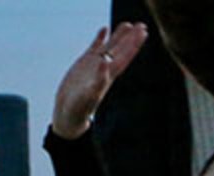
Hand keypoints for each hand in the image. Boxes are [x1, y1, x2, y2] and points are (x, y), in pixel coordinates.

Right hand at [51, 23, 147, 139]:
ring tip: (128, 24)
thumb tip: (105, 62)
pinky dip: (100, 38)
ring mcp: (94, 65)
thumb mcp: (90, 95)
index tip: (144, 33)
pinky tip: (104, 29)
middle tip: (142, 25)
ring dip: (118, 36)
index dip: (134, 45)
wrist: (69, 113)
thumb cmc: (80, 109)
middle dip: (131, 38)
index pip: (125, 57)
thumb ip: (99, 80)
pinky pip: (95, 48)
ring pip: (109, 47)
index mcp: (109, 76)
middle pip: (121, 50)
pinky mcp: (84, 64)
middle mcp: (105, 69)